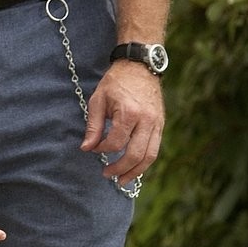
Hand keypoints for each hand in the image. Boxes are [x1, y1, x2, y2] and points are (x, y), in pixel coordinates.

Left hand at [81, 62, 164, 185]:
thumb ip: (94, 126)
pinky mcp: (161, 125)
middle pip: (136, 155)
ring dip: (136, 171)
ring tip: (122, 180)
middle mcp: (146, 120)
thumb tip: (86, 148)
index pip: (116, 143)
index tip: (93, 148)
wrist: (140, 66)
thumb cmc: (116, 82)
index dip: (103, 149)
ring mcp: (157, 123)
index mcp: (129, 113)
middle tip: (107, 175)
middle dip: (120, 169)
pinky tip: (134, 168)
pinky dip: (144, 161)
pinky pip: (155, 149)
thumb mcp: (98, 100)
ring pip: (150, 156)